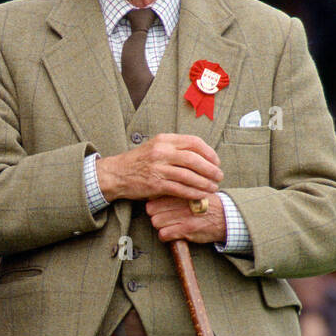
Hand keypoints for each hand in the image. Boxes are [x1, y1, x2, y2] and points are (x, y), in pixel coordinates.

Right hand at [96, 133, 222, 203]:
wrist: (117, 173)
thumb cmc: (138, 162)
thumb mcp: (156, 147)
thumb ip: (175, 148)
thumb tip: (199, 155)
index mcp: (165, 140)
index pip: (194, 143)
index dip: (209, 153)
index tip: (216, 161)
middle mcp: (162, 152)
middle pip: (194, 159)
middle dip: (210, 169)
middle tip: (219, 176)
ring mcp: (158, 168)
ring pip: (189, 175)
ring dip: (204, 183)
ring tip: (213, 187)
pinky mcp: (155, 184)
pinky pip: (180, 189)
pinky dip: (193, 193)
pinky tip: (200, 195)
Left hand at [144, 191, 227, 244]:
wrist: (227, 216)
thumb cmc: (208, 204)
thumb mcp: (194, 190)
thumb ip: (178, 190)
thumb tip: (157, 190)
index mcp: (181, 190)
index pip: (154, 196)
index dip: (154, 204)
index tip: (159, 208)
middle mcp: (180, 201)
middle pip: (151, 210)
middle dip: (155, 215)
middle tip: (164, 218)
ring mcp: (183, 215)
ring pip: (156, 222)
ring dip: (160, 226)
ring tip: (170, 226)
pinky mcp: (186, 229)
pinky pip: (164, 234)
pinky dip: (165, 236)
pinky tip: (173, 234)